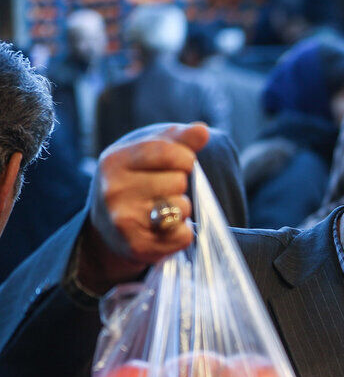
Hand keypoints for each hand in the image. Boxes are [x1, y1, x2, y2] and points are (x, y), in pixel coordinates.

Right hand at [78, 123, 210, 293]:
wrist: (108, 230)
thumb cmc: (135, 183)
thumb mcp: (149, 154)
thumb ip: (178, 140)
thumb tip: (202, 130)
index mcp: (114, 160)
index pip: (167, 152)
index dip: (185, 158)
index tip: (182, 163)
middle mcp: (113, 190)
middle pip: (178, 181)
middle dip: (179, 186)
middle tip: (162, 193)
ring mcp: (122, 220)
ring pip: (181, 208)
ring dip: (181, 211)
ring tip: (160, 211)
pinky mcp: (136, 246)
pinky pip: (183, 236)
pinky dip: (182, 234)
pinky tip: (163, 231)